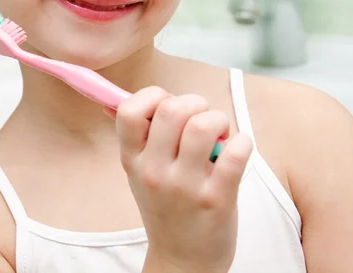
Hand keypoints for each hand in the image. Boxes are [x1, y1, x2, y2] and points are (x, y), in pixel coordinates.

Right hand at [103, 86, 253, 272]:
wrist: (183, 260)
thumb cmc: (166, 205)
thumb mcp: (139, 171)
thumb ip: (135, 135)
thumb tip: (109, 99)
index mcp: (132, 159)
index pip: (129, 110)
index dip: (153, 96)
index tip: (167, 106)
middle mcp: (154, 171)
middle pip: (172, 109)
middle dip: (195, 102)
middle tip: (201, 118)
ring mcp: (185, 187)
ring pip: (204, 126)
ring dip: (219, 120)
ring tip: (220, 134)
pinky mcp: (217, 199)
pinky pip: (235, 152)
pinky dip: (242, 142)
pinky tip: (237, 149)